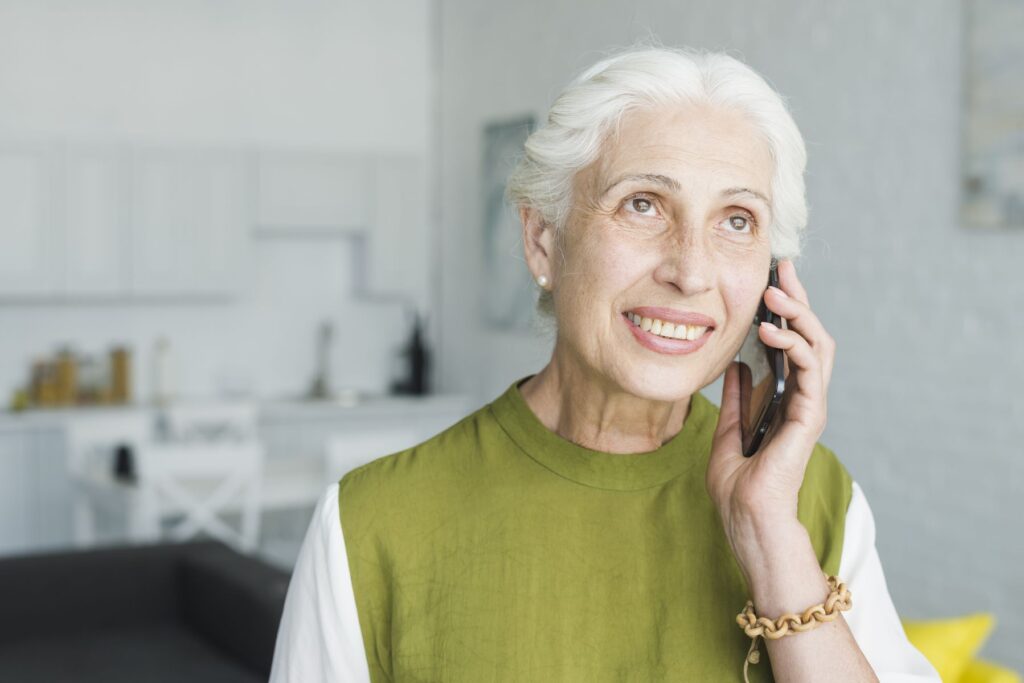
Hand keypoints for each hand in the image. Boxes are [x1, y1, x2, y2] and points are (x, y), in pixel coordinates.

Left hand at [705, 259, 836, 542]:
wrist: (746, 518)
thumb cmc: (738, 487)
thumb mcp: (726, 432)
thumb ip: (735, 400)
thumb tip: (734, 367)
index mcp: (785, 400)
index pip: (791, 345)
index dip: (786, 311)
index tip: (774, 278)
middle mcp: (803, 399)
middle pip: (810, 337)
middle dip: (798, 300)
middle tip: (782, 270)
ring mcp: (810, 407)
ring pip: (818, 347)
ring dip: (798, 316)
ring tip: (774, 294)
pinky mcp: (809, 417)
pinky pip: (811, 371)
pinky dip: (795, 346)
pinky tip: (771, 331)